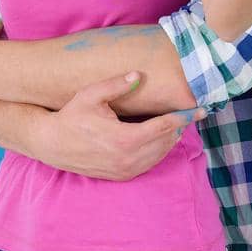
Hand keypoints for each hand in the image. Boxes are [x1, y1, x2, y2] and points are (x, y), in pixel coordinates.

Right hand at [34, 72, 205, 180]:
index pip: (164, 127)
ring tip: (174, 126)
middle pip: (165, 142)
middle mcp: (128, 158)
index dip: (183, 117)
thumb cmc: (71, 116)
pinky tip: (158, 141)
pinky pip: (148, 165)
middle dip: (178, 127)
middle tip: (186, 114)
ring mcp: (125, 169)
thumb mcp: (91, 95)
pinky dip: (157, 152)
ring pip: (159, 155)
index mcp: (124, 138)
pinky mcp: (120, 175)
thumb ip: (116, 85)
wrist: (52, 144)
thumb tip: (138, 75)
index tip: (199, 110)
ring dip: (169, 140)